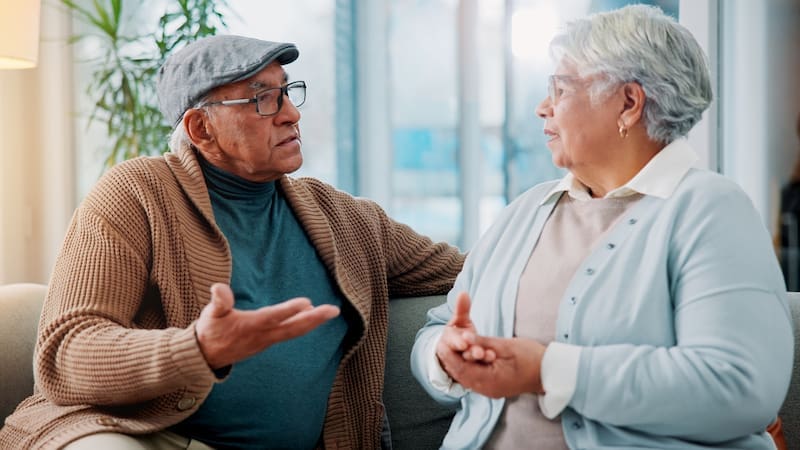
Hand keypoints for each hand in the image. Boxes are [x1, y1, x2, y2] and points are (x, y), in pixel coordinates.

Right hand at [196, 283, 339, 368]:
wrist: (206, 356)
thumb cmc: (210, 331)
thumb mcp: (211, 314)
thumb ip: (218, 301)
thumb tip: (219, 288)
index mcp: (250, 326)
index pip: (273, 317)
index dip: (289, 310)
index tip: (307, 302)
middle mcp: (263, 336)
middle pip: (293, 328)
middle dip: (314, 319)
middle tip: (333, 310)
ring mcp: (267, 340)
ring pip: (294, 331)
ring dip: (312, 322)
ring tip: (329, 311)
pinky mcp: (267, 342)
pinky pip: (289, 333)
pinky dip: (302, 325)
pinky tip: (311, 316)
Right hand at [436, 292, 496, 377]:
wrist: (455, 354)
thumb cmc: (457, 334)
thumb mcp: (459, 321)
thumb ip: (461, 308)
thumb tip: (463, 292)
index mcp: (445, 342)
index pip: (450, 342)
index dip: (457, 342)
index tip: (465, 341)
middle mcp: (450, 356)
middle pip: (459, 355)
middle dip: (471, 352)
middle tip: (481, 351)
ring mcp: (458, 367)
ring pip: (468, 364)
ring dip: (479, 361)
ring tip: (491, 356)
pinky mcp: (467, 374)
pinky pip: (475, 371)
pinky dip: (483, 368)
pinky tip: (493, 363)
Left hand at [450, 334, 546, 397]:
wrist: (550, 372)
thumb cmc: (532, 357)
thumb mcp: (506, 346)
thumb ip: (483, 342)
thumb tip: (464, 337)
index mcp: (490, 380)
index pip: (461, 368)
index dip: (449, 354)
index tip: (441, 340)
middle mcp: (487, 389)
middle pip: (460, 374)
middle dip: (450, 358)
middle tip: (441, 341)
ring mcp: (490, 390)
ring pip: (465, 376)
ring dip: (457, 362)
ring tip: (448, 346)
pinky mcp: (493, 387)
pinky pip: (474, 378)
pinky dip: (467, 366)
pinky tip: (464, 355)